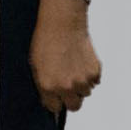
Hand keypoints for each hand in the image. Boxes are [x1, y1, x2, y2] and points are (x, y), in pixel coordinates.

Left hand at [30, 0, 99, 116]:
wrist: (62, 21)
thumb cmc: (45, 39)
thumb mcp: (36, 66)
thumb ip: (44, 86)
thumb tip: (51, 98)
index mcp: (48, 87)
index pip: (54, 108)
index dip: (55, 100)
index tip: (55, 94)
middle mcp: (66, 87)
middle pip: (74, 107)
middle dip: (70, 98)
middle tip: (67, 85)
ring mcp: (82, 81)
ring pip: (86, 93)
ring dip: (81, 85)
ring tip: (74, 67)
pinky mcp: (95, 71)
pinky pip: (95, 82)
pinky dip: (90, 75)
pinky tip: (81, 61)